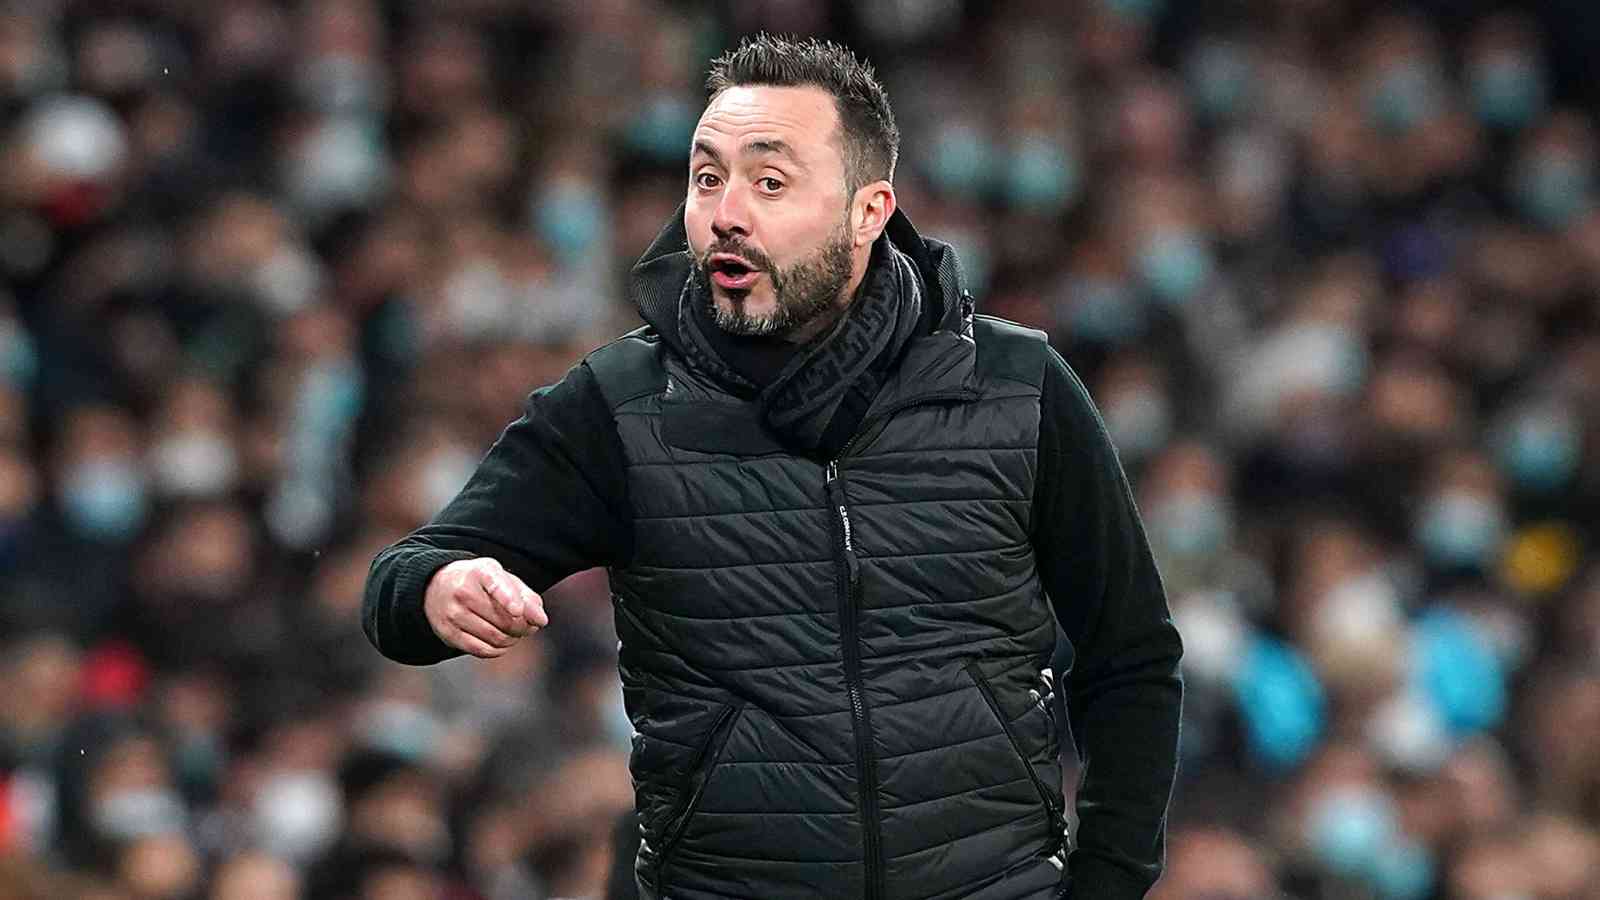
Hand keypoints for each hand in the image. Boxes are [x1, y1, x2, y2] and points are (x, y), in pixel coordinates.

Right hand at [423, 558, 547, 657]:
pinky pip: (482, 650)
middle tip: (528, 626)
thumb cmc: (479, 583)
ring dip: (513, 640)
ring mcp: (453, 614)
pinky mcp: (448, 634)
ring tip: (514, 633)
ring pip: (496, 637)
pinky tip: (501, 642)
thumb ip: (527, 597)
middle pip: (505, 620)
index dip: (508, 598)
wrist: (436, 586)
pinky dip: (499, 650)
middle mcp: (463, 591)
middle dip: (524, 627)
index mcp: (481, 572)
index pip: (496, 584)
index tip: (517, 610)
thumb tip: (540, 620)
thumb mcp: (503, 578)